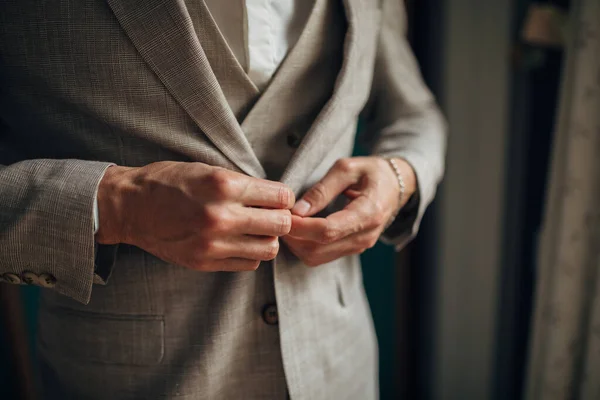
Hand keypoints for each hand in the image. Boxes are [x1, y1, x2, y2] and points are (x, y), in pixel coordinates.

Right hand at [96, 162, 294, 270]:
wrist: (129, 206)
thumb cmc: (168, 182)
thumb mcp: (206, 169)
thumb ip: (241, 183)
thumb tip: (274, 196)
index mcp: (224, 185)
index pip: (280, 196)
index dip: (283, 197)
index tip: (278, 199)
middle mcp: (221, 216)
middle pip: (281, 225)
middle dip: (281, 219)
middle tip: (272, 216)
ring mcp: (213, 243)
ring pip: (268, 248)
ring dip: (268, 239)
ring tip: (256, 231)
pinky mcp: (205, 262)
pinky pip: (248, 264)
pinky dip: (251, 254)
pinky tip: (240, 242)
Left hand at [284, 157, 415, 265]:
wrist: (396, 186)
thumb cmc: (372, 172)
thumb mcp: (347, 168)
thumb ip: (322, 189)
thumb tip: (297, 210)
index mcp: (368, 213)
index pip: (328, 230)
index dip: (300, 226)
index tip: (283, 214)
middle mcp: (365, 236)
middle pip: (318, 248)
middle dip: (293, 236)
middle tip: (278, 216)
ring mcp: (358, 247)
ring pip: (316, 257)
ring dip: (295, 243)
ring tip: (285, 221)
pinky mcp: (351, 249)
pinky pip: (320, 256)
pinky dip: (303, 246)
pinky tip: (297, 228)